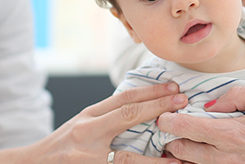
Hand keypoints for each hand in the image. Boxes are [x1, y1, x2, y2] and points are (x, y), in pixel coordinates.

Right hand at [0, 82, 187, 163]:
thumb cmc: (62, 145)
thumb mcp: (82, 124)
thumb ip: (107, 116)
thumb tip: (141, 105)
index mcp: (88, 116)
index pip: (123, 99)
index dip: (150, 92)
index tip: (173, 88)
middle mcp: (88, 133)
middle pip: (128, 116)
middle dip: (158, 108)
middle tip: (183, 102)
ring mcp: (89, 157)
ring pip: (128, 156)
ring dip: (156, 157)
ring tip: (179, 153)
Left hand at [157, 85, 244, 163]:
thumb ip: (236, 94)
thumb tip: (210, 104)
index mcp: (233, 133)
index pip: (187, 128)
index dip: (168, 121)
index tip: (164, 115)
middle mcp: (227, 156)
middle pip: (182, 152)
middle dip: (171, 140)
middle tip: (168, 129)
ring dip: (182, 155)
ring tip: (179, 142)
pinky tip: (197, 154)